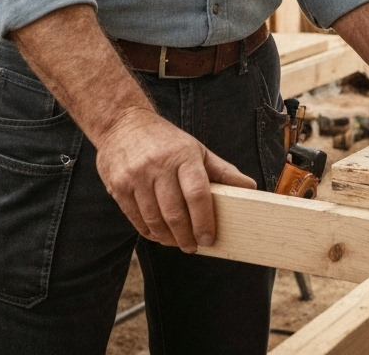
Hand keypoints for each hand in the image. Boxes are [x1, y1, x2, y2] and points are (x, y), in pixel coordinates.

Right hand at [95, 107, 256, 253]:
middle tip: (193, 246)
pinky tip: (158, 233)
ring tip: (176, 242)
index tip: (209, 239)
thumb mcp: (196, 149)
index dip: (205, 221)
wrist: (122, 122)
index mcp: (183, 155)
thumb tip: (250, 187)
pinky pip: (135, 219)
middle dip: (186, 237)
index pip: (198, 194)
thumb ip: (222, 171)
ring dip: (167, 238)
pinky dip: (149, 232)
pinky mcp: (118, 185)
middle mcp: (158, 165)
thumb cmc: (165, 139)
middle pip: (175, 213)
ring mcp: (136, 176)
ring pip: (154, 220)